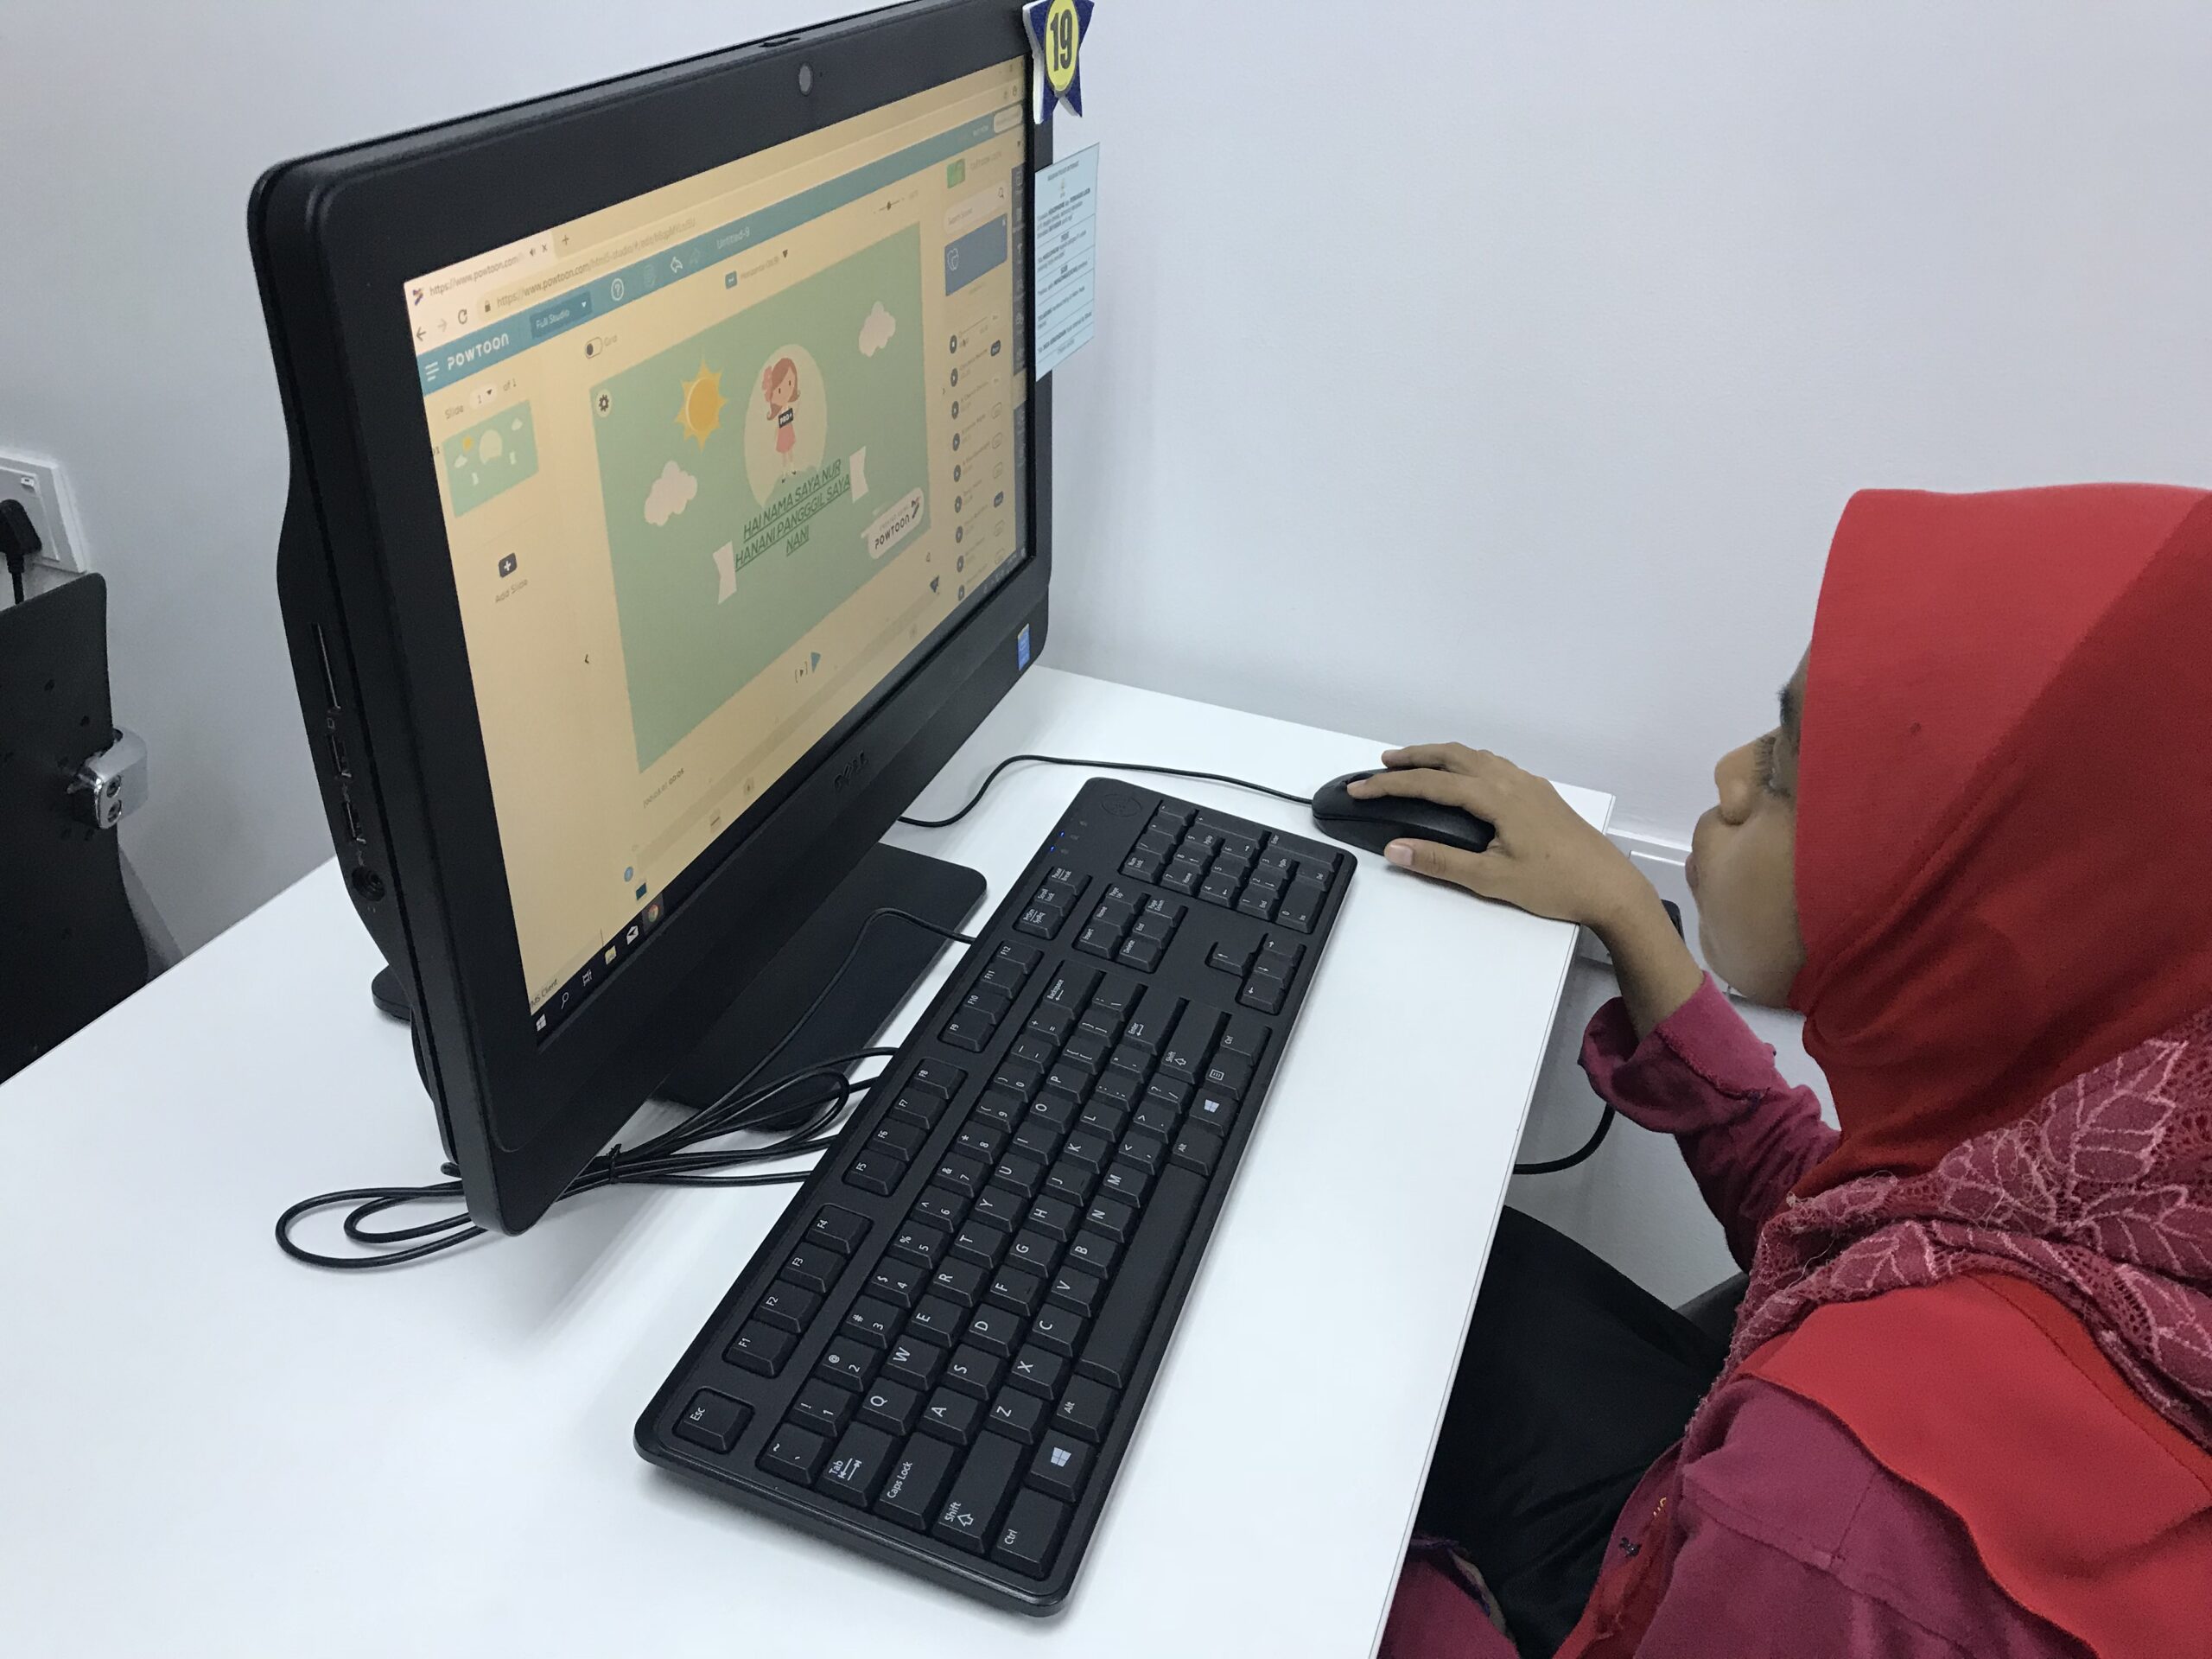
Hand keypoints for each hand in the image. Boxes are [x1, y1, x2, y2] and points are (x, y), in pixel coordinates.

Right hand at [1352, 744, 1703, 1033]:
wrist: (1611, 887)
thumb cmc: (1553, 886)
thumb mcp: (1491, 880)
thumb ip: (1440, 862)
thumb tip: (1395, 849)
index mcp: (1496, 797)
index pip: (1432, 783)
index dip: (1391, 784)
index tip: (1360, 788)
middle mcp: (1512, 780)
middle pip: (1453, 755)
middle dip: (1414, 756)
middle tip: (1382, 764)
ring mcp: (1530, 784)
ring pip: (1476, 756)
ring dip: (1442, 756)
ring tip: (1417, 764)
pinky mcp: (1542, 794)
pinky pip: (1495, 764)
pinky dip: (1468, 762)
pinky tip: (1466, 778)